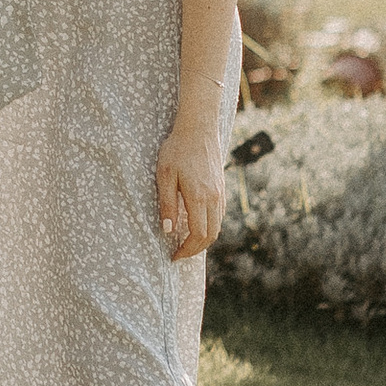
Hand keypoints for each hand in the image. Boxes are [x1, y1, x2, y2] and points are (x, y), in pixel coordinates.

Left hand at [156, 117, 225, 262]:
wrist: (198, 129)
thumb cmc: (177, 149)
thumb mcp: (164, 175)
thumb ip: (167, 204)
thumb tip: (168, 231)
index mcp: (199, 197)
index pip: (198, 235)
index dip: (187, 250)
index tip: (174, 256)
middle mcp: (213, 198)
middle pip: (211, 235)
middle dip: (195, 250)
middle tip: (179, 254)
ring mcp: (220, 193)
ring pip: (217, 227)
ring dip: (203, 240)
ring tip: (187, 244)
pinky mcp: (221, 188)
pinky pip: (218, 215)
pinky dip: (209, 227)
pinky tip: (196, 226)